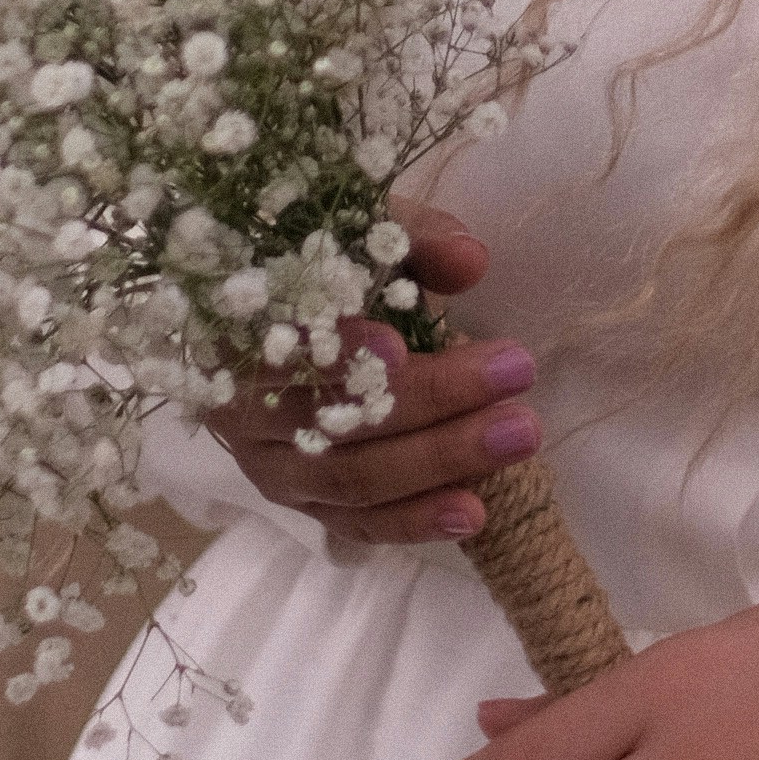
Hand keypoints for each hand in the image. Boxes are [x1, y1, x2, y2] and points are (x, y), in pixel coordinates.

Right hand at [218, 212, 540, 560]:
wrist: (293, 324)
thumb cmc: (328, 270)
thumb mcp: (363, 236)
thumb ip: (414, 239)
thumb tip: (470, 260)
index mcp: (240, 331)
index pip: (282, 346)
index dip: (338, 351)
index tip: (402, 345)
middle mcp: (242, 409)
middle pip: (333, 419)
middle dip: (432, 399)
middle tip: (516, 372)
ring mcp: (272, 466)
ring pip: (352, 477)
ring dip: (440, 460)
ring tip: (519, 434)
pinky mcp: (307, 505)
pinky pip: (358, 523)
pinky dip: (415, 521)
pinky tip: (473, 511)